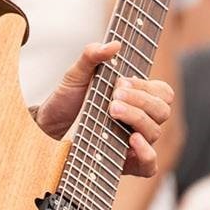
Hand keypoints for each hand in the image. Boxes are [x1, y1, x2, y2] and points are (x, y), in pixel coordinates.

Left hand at [35, 42, 173, 177]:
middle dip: (141, 100)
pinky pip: (150, 165)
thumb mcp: (76, 74)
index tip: (120, 82)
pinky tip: (132, 141)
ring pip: (155, 132)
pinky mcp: (125, 163)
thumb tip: (113, 44)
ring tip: (112, 111)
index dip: (146, 87)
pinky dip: (146, 153)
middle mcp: (140, 120)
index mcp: (137, 98)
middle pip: (162, 111)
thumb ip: (92, 56)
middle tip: (114, 97)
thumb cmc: (67, 99)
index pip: (162, 92)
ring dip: (137, 119)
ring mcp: (135, 142)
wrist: (47, 127)